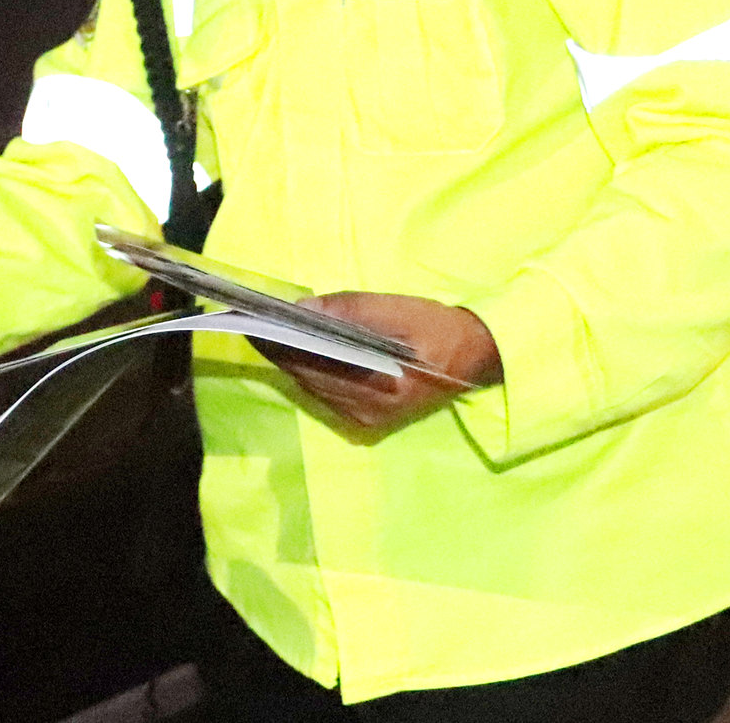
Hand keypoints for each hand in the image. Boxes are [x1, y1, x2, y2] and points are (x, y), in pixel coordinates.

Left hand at [254, 291, 501, 432]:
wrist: (480, 357)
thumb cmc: (439, 330)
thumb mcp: (396, 310)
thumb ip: (347, 310)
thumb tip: (300, 309)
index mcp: (376, 389)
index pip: (310, 365)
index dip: (277, 344)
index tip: (249, 322)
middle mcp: (366, 413)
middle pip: (306, 378)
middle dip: (278, 351)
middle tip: (250, 323)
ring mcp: (367, 420)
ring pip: (313, 388)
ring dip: (290, 361)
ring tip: (267, 333)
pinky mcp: (370, 418)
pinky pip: (326, 394)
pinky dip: (310, 371)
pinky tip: (297, 351)